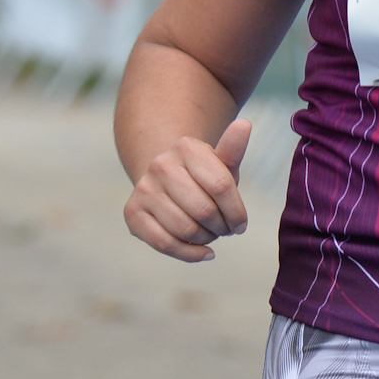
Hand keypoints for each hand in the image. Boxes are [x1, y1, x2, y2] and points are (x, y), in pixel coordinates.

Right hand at [124, 118, 251, 260]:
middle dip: (221, 227)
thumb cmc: (201, 177)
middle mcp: (160, 165)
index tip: (241, 224)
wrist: (165, 181)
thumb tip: (245, 125)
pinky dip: (190, 254)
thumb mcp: (221, 164)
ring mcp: (144, 189)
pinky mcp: (132, 213)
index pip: (221, 187)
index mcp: (187, 147)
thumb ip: (233, 150)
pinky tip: (204, 252)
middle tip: (225, 229)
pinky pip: (164, 243)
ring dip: (206, 239)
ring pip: (185, 229)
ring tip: (210, 234)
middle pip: (204, 210)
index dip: (236, 212)